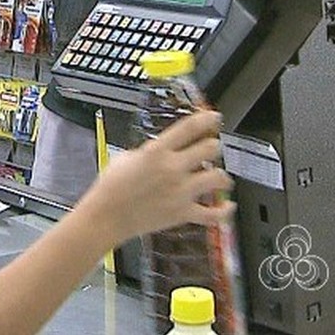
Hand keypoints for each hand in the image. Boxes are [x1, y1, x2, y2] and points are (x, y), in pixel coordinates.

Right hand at [88, 110, 233, 242]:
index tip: (214, 117)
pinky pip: (214, 214)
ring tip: (220, 177)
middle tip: (212, 148)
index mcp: (156, 152)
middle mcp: (172, 169)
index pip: (190, 128)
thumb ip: (149, 152)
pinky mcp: (183, 213)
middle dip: (214, 146)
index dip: (207, 119)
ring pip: (218, 178)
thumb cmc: (111, 188)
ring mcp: (181, 192)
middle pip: (210, 148)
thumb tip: (162, 150)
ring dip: (222, 176)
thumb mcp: (126, 158)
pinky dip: (224, 211)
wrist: (106, 216)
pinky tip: (227, 206)